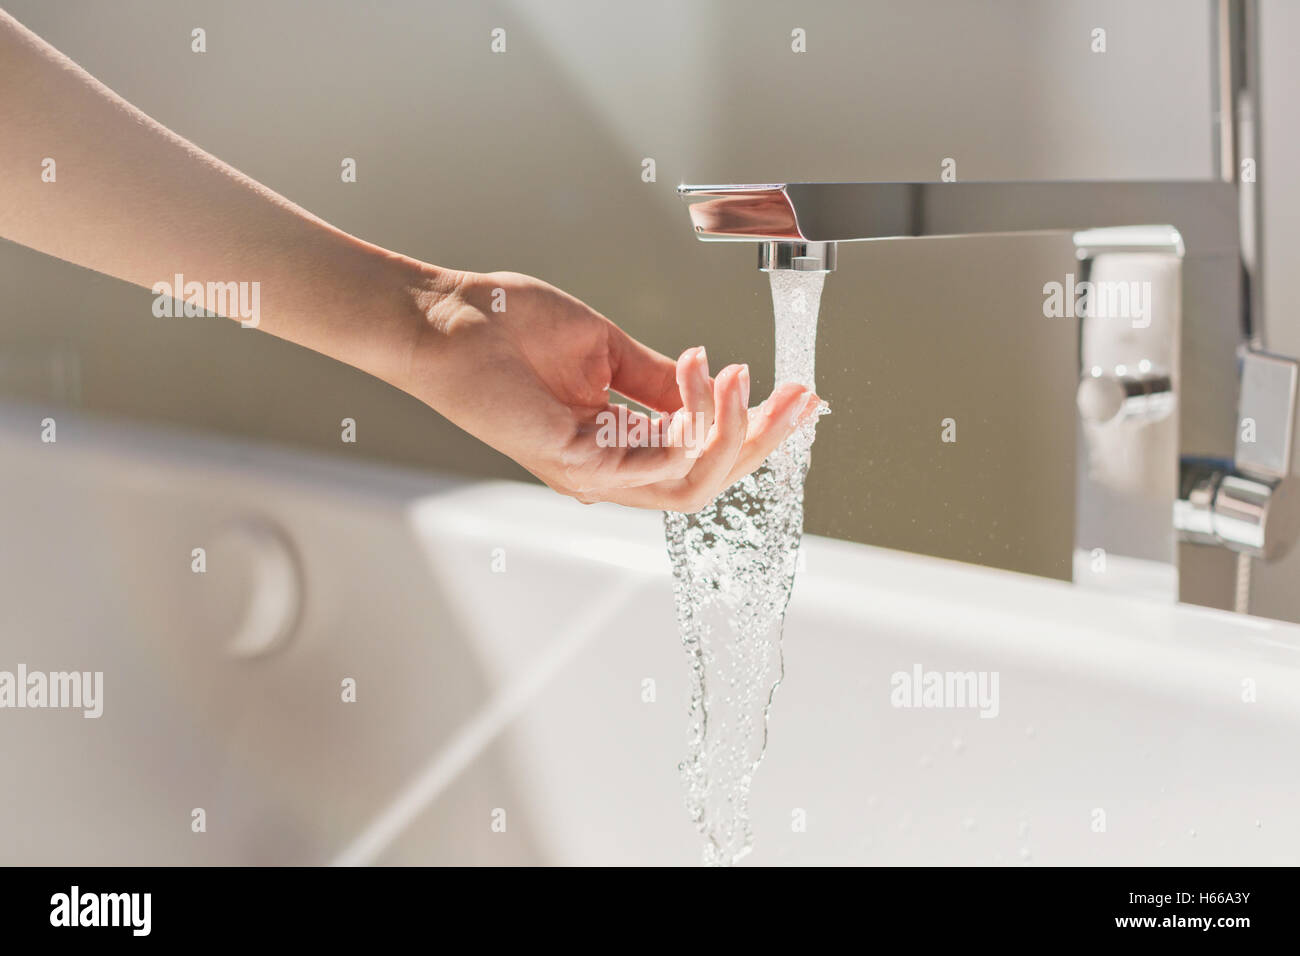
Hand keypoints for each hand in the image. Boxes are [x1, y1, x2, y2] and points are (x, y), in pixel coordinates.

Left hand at [406, 270, 820, 510]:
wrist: (446, 318)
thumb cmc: (508, 327)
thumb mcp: (607, 351)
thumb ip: (661, 379)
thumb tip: (715, 386)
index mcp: (617, 444)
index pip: (703, 456)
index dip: (757, 432)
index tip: (799, 396)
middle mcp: (609, 468)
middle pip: (710, 481)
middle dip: (763, 440)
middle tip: (799, 396)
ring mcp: (591, 471)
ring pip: (691, 486)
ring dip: (732, 433)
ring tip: (744, 377)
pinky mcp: (573, 460)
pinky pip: (655, 468)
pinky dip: (693, 427)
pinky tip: (707, 376)